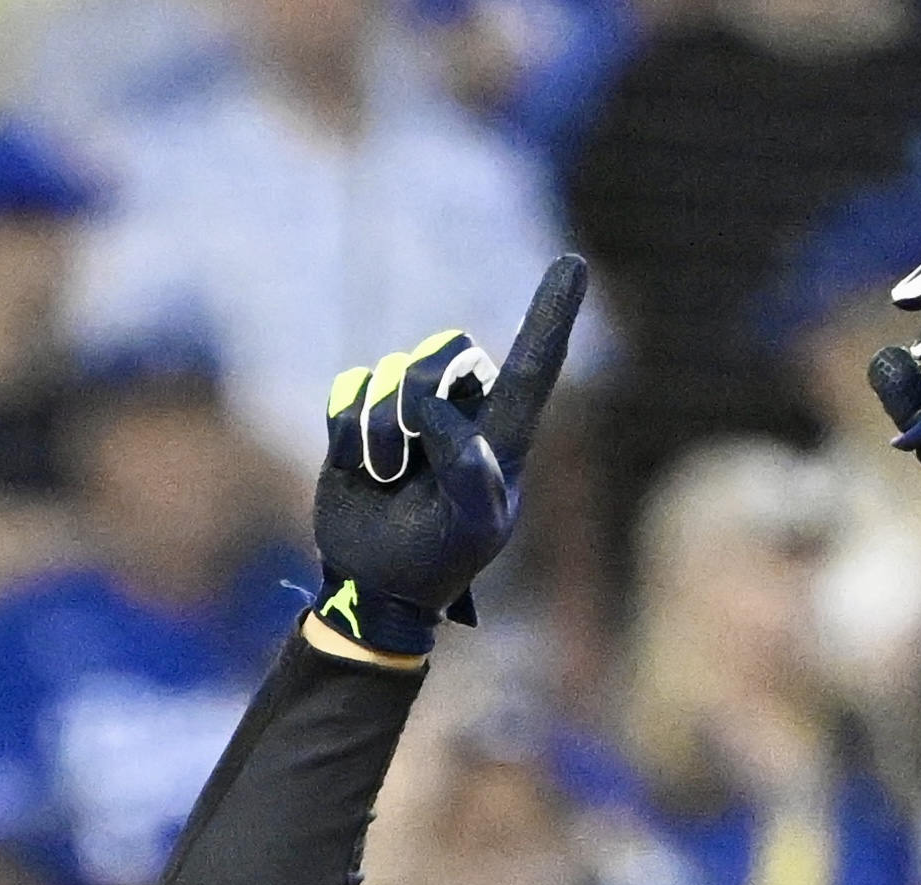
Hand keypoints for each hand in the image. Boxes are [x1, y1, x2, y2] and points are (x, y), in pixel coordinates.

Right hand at [309, 255, 585, 652]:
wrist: (376, 585)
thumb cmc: (437, 561)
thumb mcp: (469, 528)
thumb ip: (469, 473)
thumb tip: (439, 411)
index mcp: (503, 435)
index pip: (534, 365)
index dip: (551, 314)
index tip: (573, 263)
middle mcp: (460, 409)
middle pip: (443, 353)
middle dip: (415, 399)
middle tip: (403, 464)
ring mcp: (409, 409)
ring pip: (389, 373)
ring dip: (378, 434)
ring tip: (386, 481)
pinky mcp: (361, 414)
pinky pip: (348, 388)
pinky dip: (347, 433)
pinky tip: (361, 469)